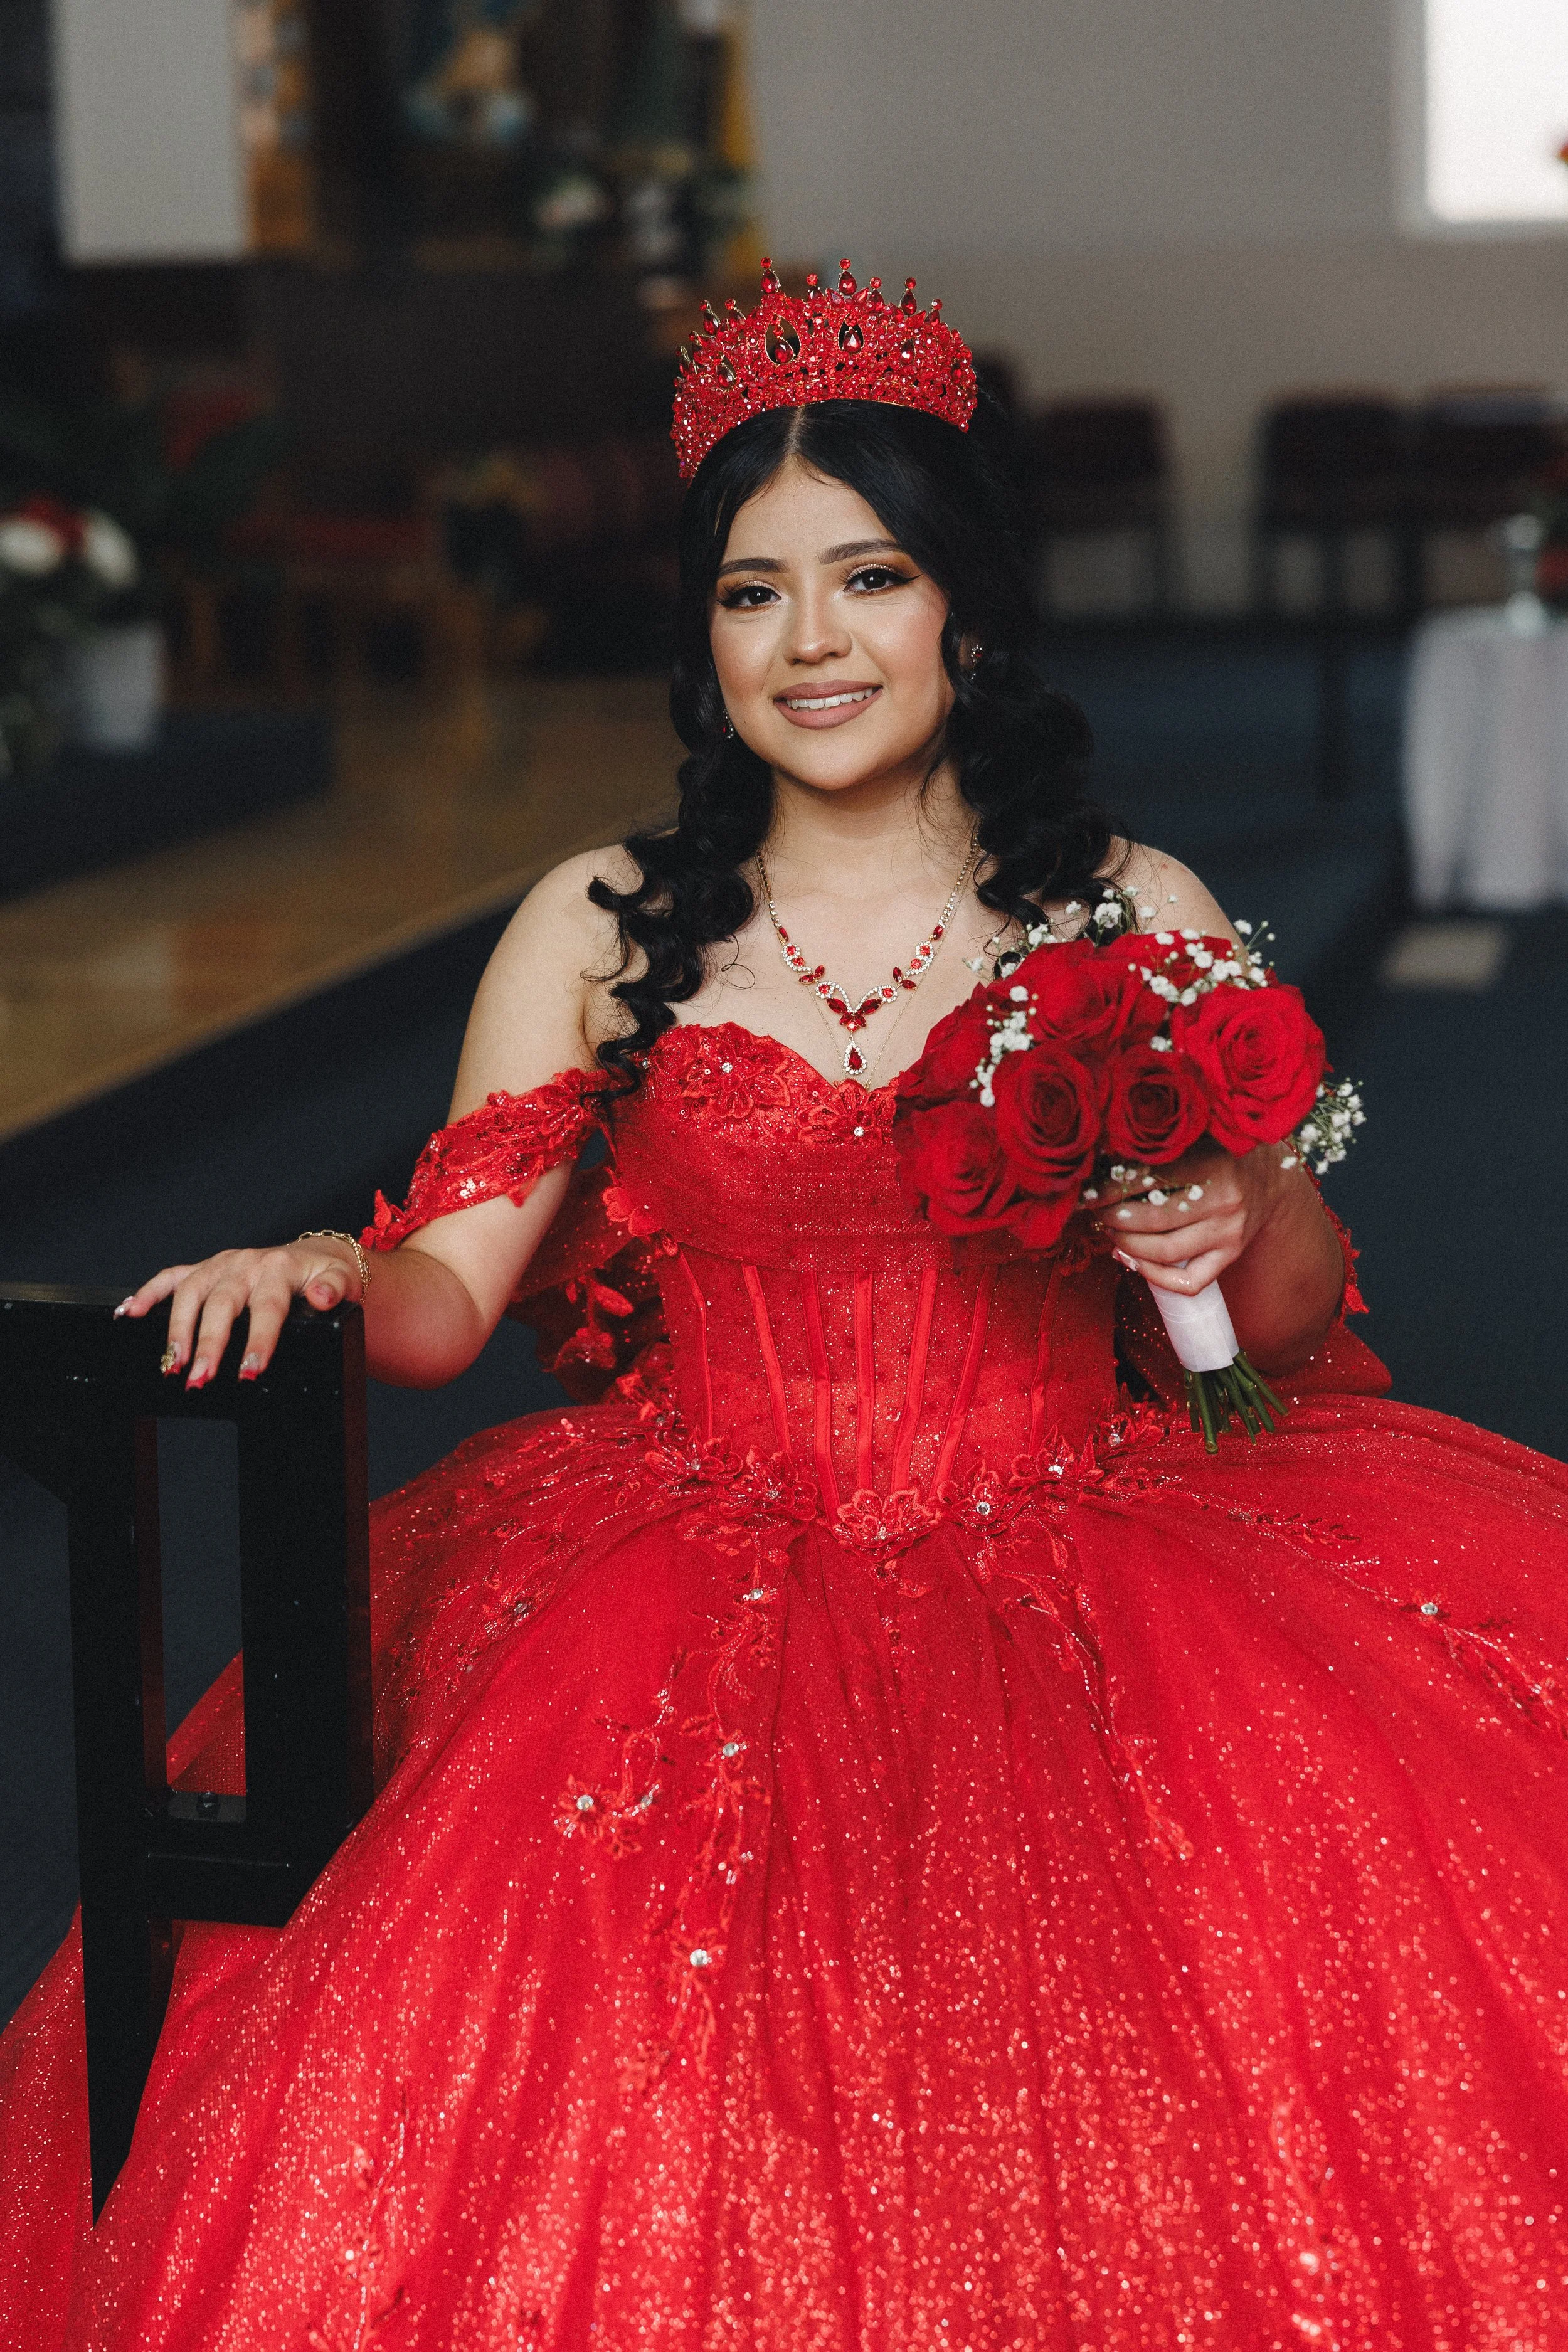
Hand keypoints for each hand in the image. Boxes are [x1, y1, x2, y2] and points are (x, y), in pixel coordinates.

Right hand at [114, 1239, 363, 1388]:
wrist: (317, 1256)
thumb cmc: (328, 1276)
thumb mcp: (343, 1281)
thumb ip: (334, 1289)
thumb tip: (322, 1297)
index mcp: (279, 1269)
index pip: (267, 1307)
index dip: (258, 1339)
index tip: (250, 1370)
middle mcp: (245, 1264)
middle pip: (221, 1304)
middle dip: (208, 1343)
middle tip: (199, 1379)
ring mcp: (221, 1265)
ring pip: (190, 1293)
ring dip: (176, 1330)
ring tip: (171, 1366)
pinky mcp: (205, 1269)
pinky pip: (170, 1278)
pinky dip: (147, 1294)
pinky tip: (129, 1314)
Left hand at [1093, 1139, 1287, 1295]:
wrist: (1270, 1178)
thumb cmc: (1221, 1152)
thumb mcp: (1197, 1137)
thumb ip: (1159, 1147)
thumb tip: (1103, 1161)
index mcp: (1214, 1163)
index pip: (1150, 1179)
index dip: (1111, 1188)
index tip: (1089, 1189)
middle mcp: (1224, 1201)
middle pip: (1153, 1219)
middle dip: (1113, 1218)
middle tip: (1095, 1211)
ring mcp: (1229, 1232)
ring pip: (1165, 1253)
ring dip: (1126, 1245)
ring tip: (1109, 1232)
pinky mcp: (1231, 1255)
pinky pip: (1189, 1282)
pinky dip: (1154, 1277)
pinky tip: (1131, 1259)